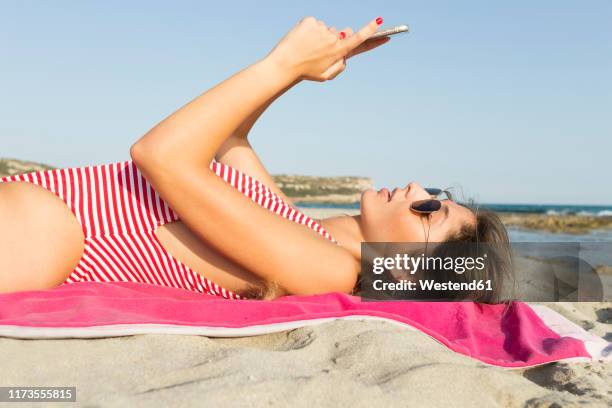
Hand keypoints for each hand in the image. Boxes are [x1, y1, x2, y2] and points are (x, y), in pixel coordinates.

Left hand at [266, 16, 383, 81]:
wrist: (284, 64)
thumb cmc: (306, 72)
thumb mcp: (327, 75)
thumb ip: (340, 66)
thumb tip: (345, 52)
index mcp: (339, 51)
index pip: (359, 38)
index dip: (371, 30)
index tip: (380, 21)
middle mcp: (333, 37)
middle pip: (341, 33)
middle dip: (335, 39)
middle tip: (319, 51)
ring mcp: (321, 28)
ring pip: (326, 29)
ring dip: (319, 36)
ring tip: (306, 48)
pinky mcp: (309, 21)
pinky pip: (314, 24)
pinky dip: (309, 31)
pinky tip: (301, 40)